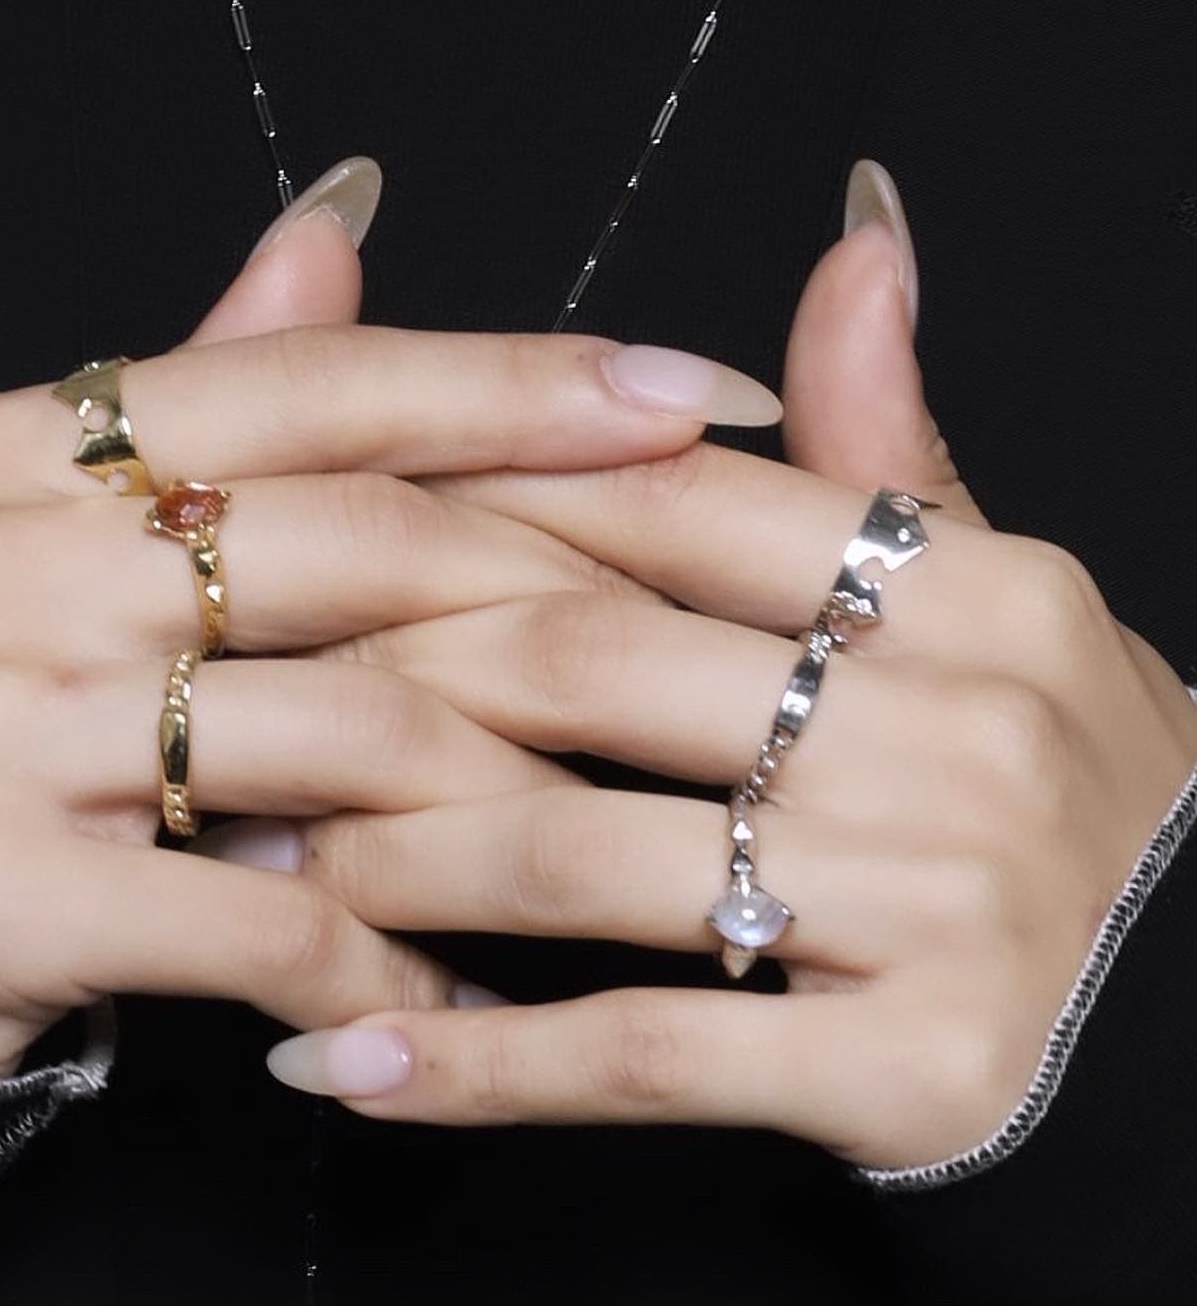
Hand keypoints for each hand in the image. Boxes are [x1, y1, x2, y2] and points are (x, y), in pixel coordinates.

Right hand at [0, 184, 780, 1077]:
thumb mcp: (17, 526)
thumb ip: (192, 392)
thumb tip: (341, 236)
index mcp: (16, 449)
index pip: (317, 387)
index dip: (522, 389)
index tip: (695, 397)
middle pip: (361, 550)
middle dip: (570, 596)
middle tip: (724, 639)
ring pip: (346, 739)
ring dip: (507, 801)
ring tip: (619, 836)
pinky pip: (272, 924)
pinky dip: (394, 964)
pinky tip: (467, 997)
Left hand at [253, 214, 1196, 1171]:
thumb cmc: (1070, 797)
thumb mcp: (1005, 608)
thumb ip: (896, 446)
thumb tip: (852, 235)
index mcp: (967, 589)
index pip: (664, 510)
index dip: (466, 520)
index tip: (313, 547)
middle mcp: (959, 725)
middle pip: (593, 668)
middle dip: (385, 687)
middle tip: (236, 711)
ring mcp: (942, 900)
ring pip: (593, 861)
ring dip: (395, 873)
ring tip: (259, 883)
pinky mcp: (916, 1066)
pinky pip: (650, 1055)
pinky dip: (485, 1065)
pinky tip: (351, 1070)